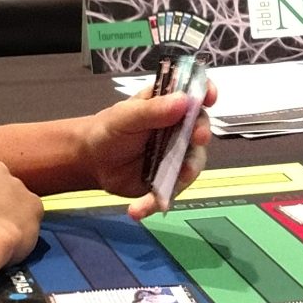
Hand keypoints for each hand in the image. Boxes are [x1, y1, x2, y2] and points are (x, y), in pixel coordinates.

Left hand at [85, 79, 220, 218]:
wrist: (92, 162)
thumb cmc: (110, 129)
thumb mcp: (127, 116)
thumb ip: (153, 110)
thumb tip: (184, 101)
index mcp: (169, 104)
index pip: (195, 92)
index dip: (206, 91)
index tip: (210, 97)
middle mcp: (180, 128)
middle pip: (200, 128)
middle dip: (202, 134)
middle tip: (198, 138)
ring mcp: (177, 155)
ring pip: (193, 163)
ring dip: (186, 173)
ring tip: (174, 182)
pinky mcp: (169, 179)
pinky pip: (171, 191)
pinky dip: (156, 202)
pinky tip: (137, 211)